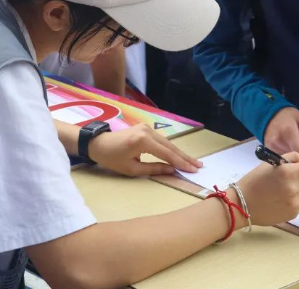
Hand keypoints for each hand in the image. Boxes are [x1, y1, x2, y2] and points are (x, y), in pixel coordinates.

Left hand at [88, 124, 202, 176]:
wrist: (98, 143)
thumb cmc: (112, 159)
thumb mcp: (132, 169)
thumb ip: (154, 169)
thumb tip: (172, 170)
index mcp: (142, 141)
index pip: (167, 153)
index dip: (181, 163)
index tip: (193, 170)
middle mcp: (147, 131)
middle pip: (171, 146)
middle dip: (185, 157)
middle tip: (199, 166)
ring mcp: (147, 127)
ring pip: (168, 142)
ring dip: (180, 153)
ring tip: (193, 162)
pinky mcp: (145, 128)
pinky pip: (162, 140)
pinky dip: (171, 148)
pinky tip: (180, 155)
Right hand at [236, 152, 298, 225]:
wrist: (242, 204)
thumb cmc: (254, 181)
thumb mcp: (270, 164)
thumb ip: (290, 160)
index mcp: (288, 172)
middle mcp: (294, 187)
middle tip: (294, 179)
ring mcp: (295, 202)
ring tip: (291, 190)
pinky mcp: (293, 213)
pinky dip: (296, 201)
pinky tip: (283, 200)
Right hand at [263, 107, 298, 158]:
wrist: (268, 114)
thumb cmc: (287, 116)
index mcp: (288, 133)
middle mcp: (278, 141)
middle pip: (295, 156)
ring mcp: (271, 147)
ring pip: (289, 157)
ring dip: (294, 152)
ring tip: (293, 141)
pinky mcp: (268, 150)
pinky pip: (282, 156)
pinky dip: (287, 153)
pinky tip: (286, 144)